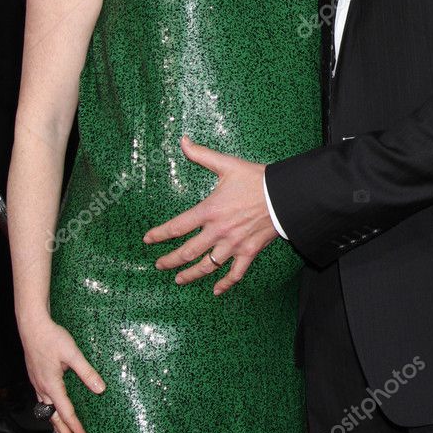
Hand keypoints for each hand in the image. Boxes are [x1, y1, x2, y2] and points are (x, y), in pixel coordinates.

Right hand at [20, 314, 105, 432]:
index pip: (66, 413)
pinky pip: (42, 401)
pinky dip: (49, 412)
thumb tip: (100, 389)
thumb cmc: (52, 338)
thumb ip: (87, 372)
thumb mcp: (73, 354)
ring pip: (46, 411)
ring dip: (55, 424)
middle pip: (54, 418)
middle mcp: (42, 388)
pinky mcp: (36, 378)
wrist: (32, 326)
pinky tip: (52, 411)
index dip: (76, 428)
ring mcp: (37, 384)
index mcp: (52, 385)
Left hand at [143, 136, 276, 294]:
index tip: (148, 240)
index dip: (159, 235)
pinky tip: (216, 291)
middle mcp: (218, 232)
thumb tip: (183, 140)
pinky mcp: (248, 252)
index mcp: (209, 211)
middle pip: (187, 252)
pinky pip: (235, 274)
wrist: (284, 195)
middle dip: (170, 260)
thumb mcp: (227, 164)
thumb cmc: (256, 179)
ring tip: (178, 280)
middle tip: (159, 265)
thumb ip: (202, 154)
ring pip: (207, 267)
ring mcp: (233, 245)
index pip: (177, 226)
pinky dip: (225, 284)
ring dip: (190, 275)